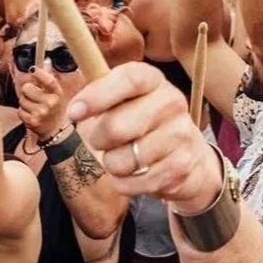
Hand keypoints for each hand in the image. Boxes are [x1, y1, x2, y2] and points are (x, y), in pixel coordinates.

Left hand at [17, 66, 68, 140]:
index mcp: (57, 93)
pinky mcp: (33, 122)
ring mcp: (42, 113)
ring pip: (22, 100)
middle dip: (27, 90)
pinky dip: (23, 113)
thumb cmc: (52, 107)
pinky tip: (31, 114)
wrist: (55, 128)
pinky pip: (20, 111)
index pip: (49, 81)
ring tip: (33, 107)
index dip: (40, 74)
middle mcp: (51, 103)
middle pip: (27, 88)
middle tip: (33, 96)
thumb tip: (43, 63)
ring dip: (25, 103)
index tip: (33, 69)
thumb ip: (47, 79)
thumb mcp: (54, 93)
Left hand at [67, 62, 223, 206]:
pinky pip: (133, 183)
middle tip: (103, 141)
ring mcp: (180, 135)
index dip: (97, 95)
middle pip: (116, 127)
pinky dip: (125, 183)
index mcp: (154, 80)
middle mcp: (172, 103)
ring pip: (122, 160)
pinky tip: (136, 174)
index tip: (74, 113)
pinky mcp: (179, 167)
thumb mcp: (125, 100)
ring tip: (125, 157)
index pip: (129, 79)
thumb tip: (74, 108)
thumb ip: (99, 95)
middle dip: (98, 140)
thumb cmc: (143, 124)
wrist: (188, 156)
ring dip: (113, 164)